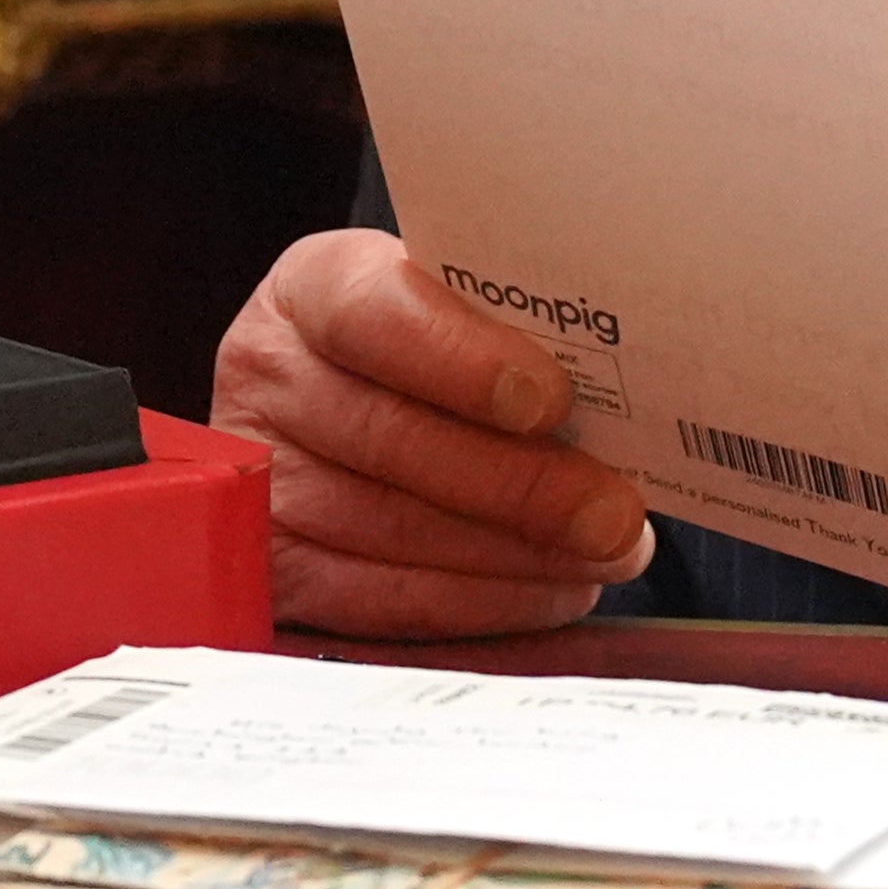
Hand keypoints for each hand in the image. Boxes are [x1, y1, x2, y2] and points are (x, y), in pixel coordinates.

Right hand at [209, 230, 654, 638]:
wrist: (346, 406)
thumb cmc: (433, 352)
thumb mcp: (456, 310)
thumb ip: (512, 332)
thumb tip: (626, 384)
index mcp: (315, 287)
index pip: (374, 313)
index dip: (462, 361)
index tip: (548, 400)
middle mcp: (269, 374)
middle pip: (393, 438)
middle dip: (522, 484)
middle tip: (614, 511)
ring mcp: (261, 477)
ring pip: (394, 528)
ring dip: (517, 553)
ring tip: (605, 551)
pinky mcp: (275, 567)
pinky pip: (382, 599)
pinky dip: (482, 601)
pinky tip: (551, 588)